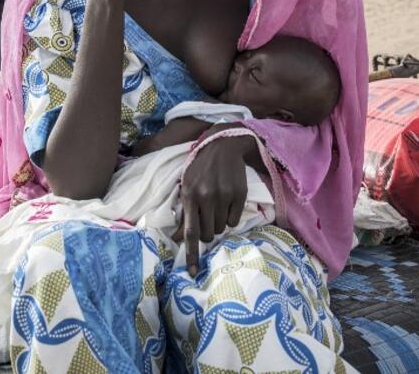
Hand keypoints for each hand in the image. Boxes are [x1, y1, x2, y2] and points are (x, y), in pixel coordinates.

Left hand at [173, 133, 252, 275]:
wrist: (222, 146)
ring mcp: (224, 196)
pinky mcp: (239, 195)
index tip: (193, 272)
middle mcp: (207, 197)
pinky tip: (227, 203)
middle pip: (207, 234)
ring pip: (221, 229)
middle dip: (206, 233)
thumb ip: (184, 212)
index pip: (190, 232)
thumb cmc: (199, 168)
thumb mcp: (186, 186)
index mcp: (190, 196)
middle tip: (206, 219)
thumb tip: (179, 238)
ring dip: (218, 224)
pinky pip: (234, 221)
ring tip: (216, 207)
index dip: (191, 254)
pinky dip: (230, 218)